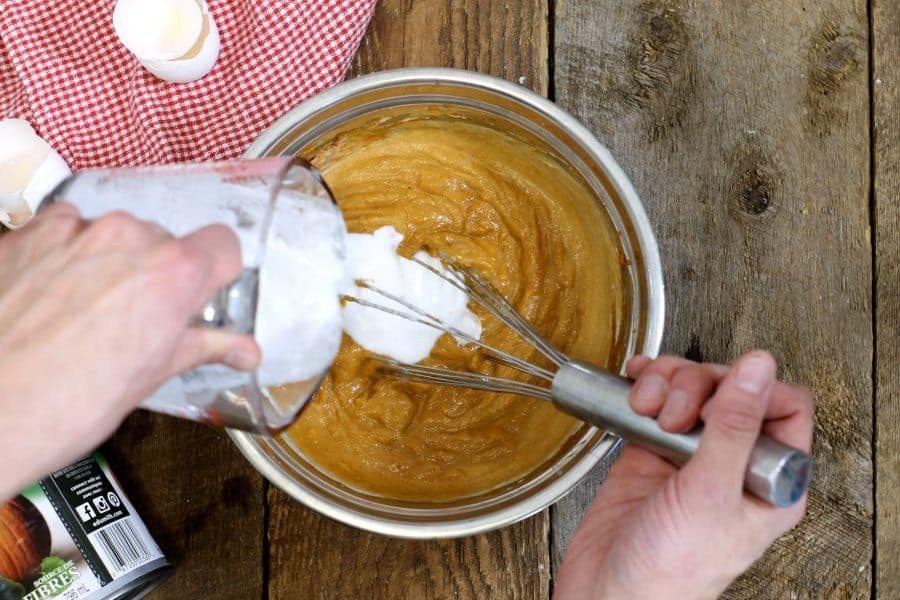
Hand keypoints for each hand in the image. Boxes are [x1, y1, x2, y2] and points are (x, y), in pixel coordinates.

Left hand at [0, 204, 260, 500]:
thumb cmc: (62, 407)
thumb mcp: (148, 378)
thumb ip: (199, 348)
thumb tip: (242, 350)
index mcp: (172, 274)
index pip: (224, 246)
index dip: (217, 272)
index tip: (204, 293)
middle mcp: (126, 239)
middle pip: (162, 242)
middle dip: (155, 275)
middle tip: (135, 319)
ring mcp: (71, 231)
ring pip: (110, 235)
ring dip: (106, 264)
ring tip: (83, 312)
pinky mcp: (24, 235)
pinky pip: (59, 232)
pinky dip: (60, 257)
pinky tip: (47, 299)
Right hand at [554, 351, 812, 598]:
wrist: (609, 594)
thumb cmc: (670, 573)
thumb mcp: (709, 496)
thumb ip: (734, 428)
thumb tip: (758, 368)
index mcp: (770, 482)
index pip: (783, 408)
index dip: (752, 390)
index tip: (717, 401)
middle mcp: (733, 465)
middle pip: (730, 389)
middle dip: (696, 387)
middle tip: (674, 416)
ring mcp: (690, 456)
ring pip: (690, 390)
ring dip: (664, 383)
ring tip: (644, 406)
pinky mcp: (651, 452)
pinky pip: (654, 402)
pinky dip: (642, 385)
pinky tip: (633, 388)